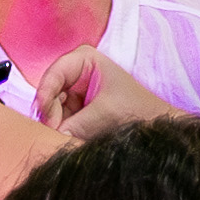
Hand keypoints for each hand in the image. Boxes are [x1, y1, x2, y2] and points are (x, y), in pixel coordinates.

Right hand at [37, 46, 182, 142]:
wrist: (155, 128)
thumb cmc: (137, 111)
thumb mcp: (103, 115)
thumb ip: (73, 126)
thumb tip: (49, 139)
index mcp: (84, 59)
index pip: (54, 74)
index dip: (45, 96)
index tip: (44, 117)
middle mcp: (75, 73)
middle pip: (49, 94)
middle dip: (50, 115)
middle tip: (56, 133)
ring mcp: (73, 93)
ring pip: (51, 111)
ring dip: (56, 126)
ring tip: (69, 137)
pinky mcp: (75, 112)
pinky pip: (59, 122)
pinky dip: (62, 132)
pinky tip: (73, 138)